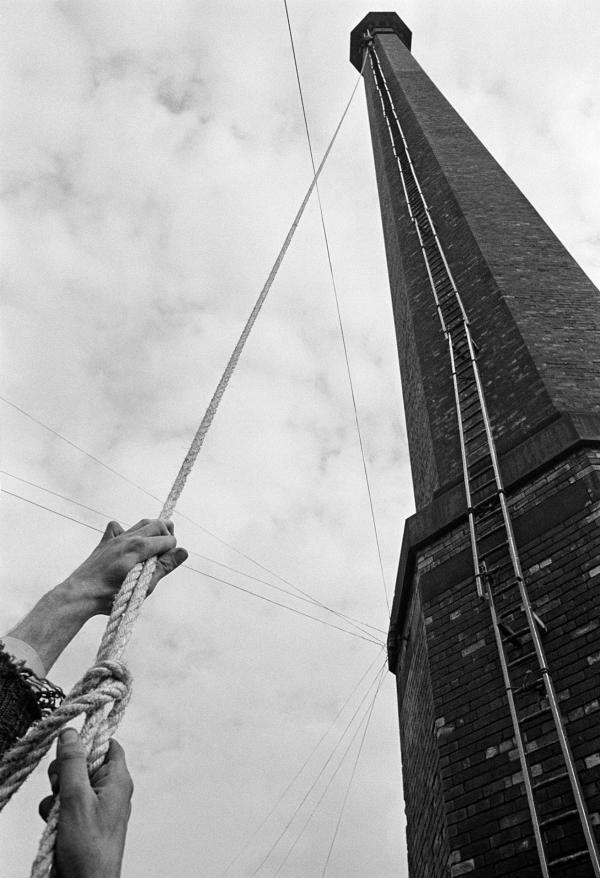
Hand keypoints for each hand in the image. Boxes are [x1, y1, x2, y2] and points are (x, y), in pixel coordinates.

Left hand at [5, 518, 187, 672]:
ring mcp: (115, 538)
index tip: (168, 563)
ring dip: (152, 531)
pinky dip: (126, 532)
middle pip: (157, 524)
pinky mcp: (105, 542)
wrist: (79, 595)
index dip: (173, 551)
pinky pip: (117, 528)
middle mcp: (127, 537)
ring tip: (155, 546)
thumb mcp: (143, 585)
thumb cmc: (110, 595)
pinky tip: (128, 544)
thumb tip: (183, 551)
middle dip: (167, 535)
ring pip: (141, 524)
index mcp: (138, 547)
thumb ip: (164, 566)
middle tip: (166, 552)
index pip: (167, 539)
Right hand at [39, 728, 132, 877]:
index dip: (89, 741)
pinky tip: (52, 823)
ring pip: (70, 785)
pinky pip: (64, 806)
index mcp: (118, 780)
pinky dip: (54, 811)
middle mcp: (109, 791)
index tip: (69, 746)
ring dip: (56, 794)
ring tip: (56, 811)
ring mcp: (94, 808)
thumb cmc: (89, 848)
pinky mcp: (80, 823)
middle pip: (84, 763)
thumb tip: (71, 733)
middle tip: (59, 786)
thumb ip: (72, 764)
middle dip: (64, 772)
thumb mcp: (77, 799)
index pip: (108, 745)